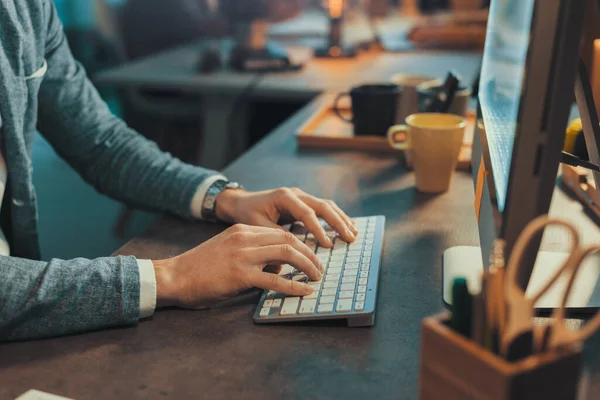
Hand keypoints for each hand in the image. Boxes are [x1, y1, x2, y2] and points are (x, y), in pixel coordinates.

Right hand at [153, 224, 323, 308]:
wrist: (174, 276)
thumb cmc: (200, 268)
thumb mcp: (228, 251)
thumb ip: (253, 255)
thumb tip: (279, 267)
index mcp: (242, 231)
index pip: (281, 232)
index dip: (301, 244)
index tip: (311, 256)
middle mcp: (245, 238)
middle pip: (289, 240)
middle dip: (309, 253)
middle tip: (319, 268)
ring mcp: (243, 256)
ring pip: (287, 255)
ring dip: (307, 266)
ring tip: (317, 277)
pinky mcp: (241, 275)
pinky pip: (275, 280)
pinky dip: (294, 285)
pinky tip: (304, 290)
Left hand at [215, 187, 357, 247]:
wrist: (240, 202)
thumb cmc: (246, 214)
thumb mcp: (256, 227)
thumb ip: (274, 237)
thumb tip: (291, 255)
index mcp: (284, 197)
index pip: (307, 213)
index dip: (319, 229)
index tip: (328, 245)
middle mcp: (295, 193)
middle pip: (323, 206)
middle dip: (338, 222)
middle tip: (350, 238)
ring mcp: (301, 196)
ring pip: (327, 205)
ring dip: (341, 219)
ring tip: (353, 233)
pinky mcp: (303, 202)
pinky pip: (323, 209)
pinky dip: (335, 218)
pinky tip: (346, 227)